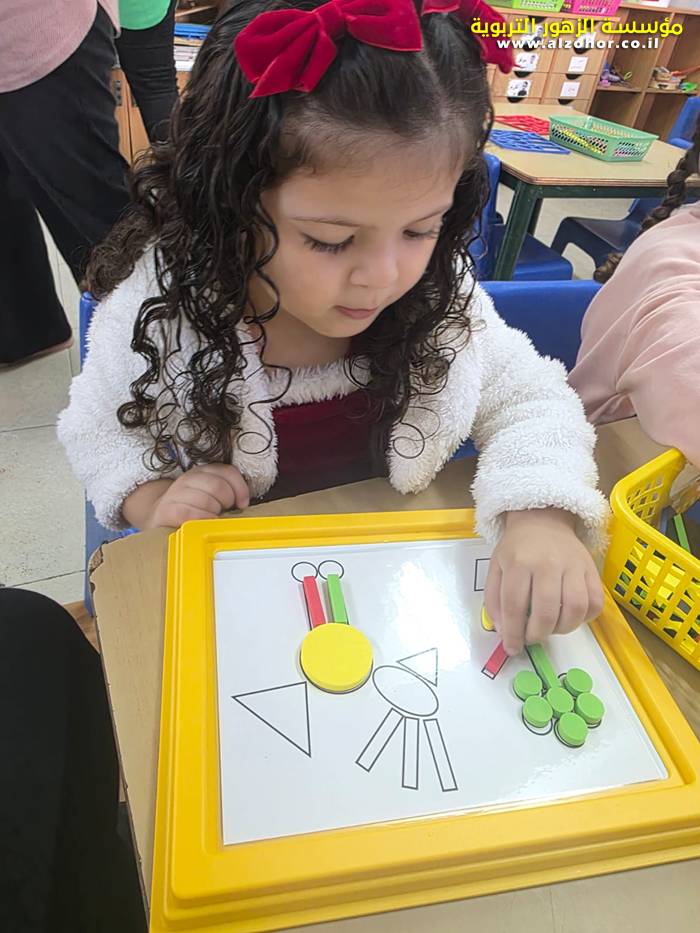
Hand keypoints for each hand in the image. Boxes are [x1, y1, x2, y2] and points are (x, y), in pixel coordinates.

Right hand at [143, 464, 249, 528]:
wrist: (158, 516)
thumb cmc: (190, 508)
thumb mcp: (209, 494)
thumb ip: (226, 492)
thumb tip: (244, 504)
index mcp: (202, 472)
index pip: (228, 472)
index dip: (240, 488)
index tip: (242, 503)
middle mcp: (188, 479)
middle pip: (219, 487)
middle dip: (226, 503)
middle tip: (222, 513)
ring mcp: (176, 493)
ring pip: (207, 500)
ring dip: (213, 514)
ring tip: (210, 520)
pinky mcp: (167, 510)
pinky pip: (190, 514)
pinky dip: (201, 520)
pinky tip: (202, 526)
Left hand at [484, 508, 603, 656]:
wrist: (543, 520)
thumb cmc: (518, 547)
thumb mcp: (496, 567)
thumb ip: (494, 599)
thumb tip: (502, 630)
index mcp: (519, 562)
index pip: (515, 606)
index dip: (513, 633)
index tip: (512, 648)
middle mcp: (548, 564)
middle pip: (546, 612)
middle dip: (537, 634)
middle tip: (531, 637)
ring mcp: (573, 566)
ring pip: (574, 609)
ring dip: (562, 629)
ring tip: (551, 628)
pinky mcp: (592, 569)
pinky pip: (596, 602)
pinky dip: (585, 618)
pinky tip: (570, 617)